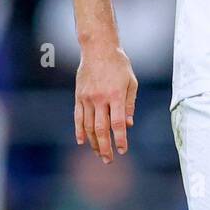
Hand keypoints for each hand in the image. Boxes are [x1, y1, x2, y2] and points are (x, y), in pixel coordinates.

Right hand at [74, 45, 137, 162]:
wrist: (98, 49)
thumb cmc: (119, 65)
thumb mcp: (131, 82)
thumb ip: (130, 104)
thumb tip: (128, 125)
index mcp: (115, 95)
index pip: (117, 123)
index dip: (120, 138)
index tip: (122, 150)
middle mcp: (100, 98)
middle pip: (101, 128)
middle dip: (105, 147)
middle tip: (109, 160)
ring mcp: (87, 98)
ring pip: (88, 126)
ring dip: (93, 142)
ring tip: (99, 154)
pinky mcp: (78, 96)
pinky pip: (78, 117)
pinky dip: (79, 130)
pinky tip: (82, 141)